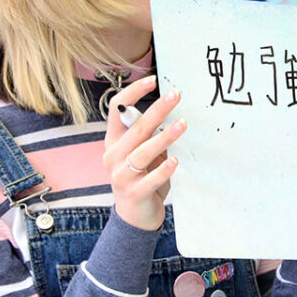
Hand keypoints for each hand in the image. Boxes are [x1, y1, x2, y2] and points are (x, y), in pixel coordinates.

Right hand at [102, 75, 186, 230]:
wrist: (135, 216)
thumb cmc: (142, 177)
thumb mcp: (142, 153)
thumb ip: (148, 135)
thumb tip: (169, 108)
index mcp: (113, 141)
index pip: (116, 110)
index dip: (133, 93)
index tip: (153, 80)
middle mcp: (113, 155)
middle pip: (136, 128)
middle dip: (158, 109)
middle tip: (176, 95)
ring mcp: (121, 175)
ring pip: (143, 152)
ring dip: (165, 137)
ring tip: (183, 125)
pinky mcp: (134, 193)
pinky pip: (150, 179)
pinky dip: (163, 170)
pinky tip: (175, 161)